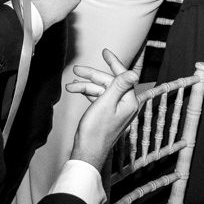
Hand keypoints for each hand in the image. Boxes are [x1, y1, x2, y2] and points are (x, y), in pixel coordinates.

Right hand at [68, 49, 140, 170]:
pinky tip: (76, 91)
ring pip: (101, 90)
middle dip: (92, 76)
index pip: (122, 76)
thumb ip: (118, 86)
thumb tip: (133, 73)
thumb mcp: (106, 103)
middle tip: (78, 69)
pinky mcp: (107, 115)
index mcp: (128, 101)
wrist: (87, 152)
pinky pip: (98, 99)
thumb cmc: (96, 131)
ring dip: (86, 86)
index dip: (113, 62)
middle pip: (109, 82)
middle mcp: (124, 105)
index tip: (105, 52)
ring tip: (71, 85)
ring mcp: (115, 110)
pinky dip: (87, 94)